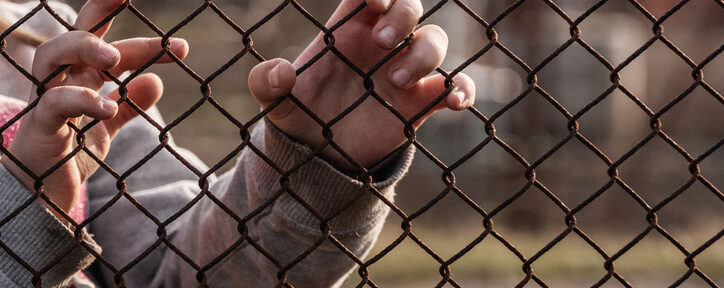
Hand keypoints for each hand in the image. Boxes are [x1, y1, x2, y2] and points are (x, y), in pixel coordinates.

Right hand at [0, 0, 188, 214]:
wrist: (41, 196)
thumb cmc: (68, 155)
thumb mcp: (106, 128)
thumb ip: (128, 105)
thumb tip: (156, 81)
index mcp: (81, 78)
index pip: (105, 43)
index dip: (139, 38)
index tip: (181, 47)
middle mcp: (62, 81)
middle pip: (75, 34)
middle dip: (100, 13)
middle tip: (146, 28)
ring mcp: (47, 100)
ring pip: (51, 56)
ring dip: (84, 49)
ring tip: (116, 59)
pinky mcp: (40, 127)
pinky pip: (54, 103)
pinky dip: (82, 100)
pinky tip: (108, 107)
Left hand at [248, 0, 475, 170]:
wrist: (322, 155)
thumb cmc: (302, 115)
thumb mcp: (277, 103)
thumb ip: (267, 85)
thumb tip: (278, 72)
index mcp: (347, 31)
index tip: (373, 0)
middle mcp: (381, 45)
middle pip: (409, 7)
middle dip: (403, 15)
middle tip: (384, 41)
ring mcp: (404, 71)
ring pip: (434, 41)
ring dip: (424, 53)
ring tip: (397, 80)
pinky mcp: (420, 102)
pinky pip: (454, 85)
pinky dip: (462, 88)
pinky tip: (455, 101)